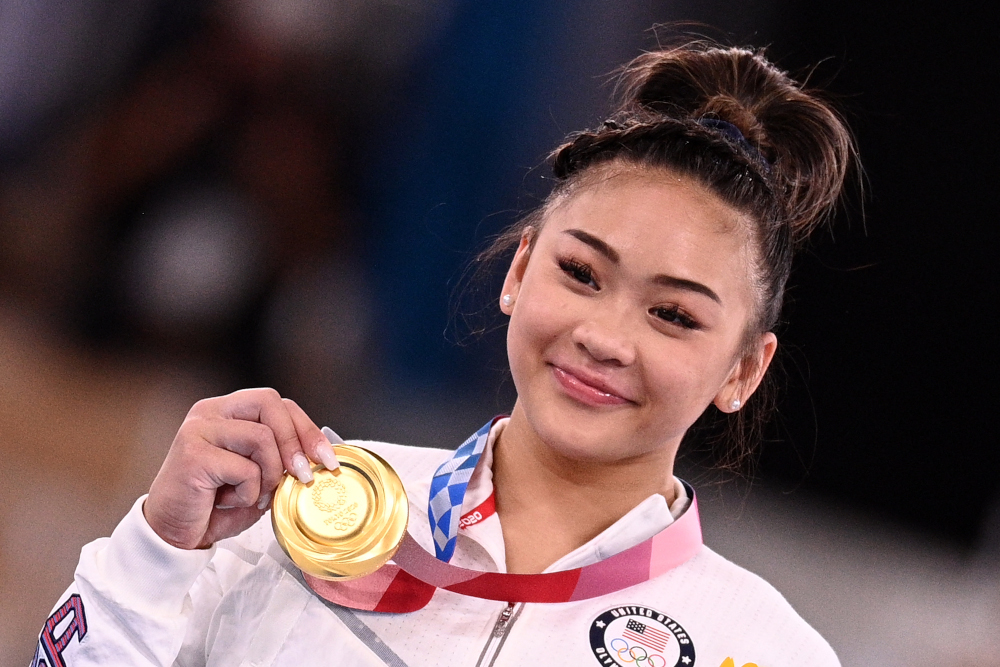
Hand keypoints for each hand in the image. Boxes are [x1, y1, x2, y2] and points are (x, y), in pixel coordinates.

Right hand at [144, 388, 337, 548]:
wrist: (173, 533)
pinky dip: (247, 492)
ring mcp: (198, 430)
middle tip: (304, 475)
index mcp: (226, 411)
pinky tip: (228, 501)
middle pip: (270, 404)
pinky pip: (245, 469)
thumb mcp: (258, 476)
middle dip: (296, 441)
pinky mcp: (192, 454)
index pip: (276, 402)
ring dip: (269, 474)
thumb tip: (321, 453)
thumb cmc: (216, 504)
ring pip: (261, 437)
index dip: (306, 427)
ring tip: (253, 494)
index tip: (327, 458)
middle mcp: (209, 412)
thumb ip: (282, 458)